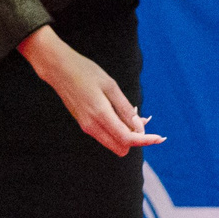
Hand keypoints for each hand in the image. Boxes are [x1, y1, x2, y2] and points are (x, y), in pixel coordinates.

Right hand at [18, 26, 161, 155]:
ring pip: (113, 143)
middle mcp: (92, 127)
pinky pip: (105, 135)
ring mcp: (86, 127)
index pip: (127, 139)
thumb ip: (125, 109)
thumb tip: (139, 128)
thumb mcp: (110, 86)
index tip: (160, 137)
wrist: (58, 70)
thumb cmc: (86, 73)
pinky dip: (117, 130)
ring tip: (134, 115)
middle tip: (144, 120)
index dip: (145, 140)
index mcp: (100, 115)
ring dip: (127, 135)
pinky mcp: (84, 125)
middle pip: (121, 147)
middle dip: (136, 139)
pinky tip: (122, 114)